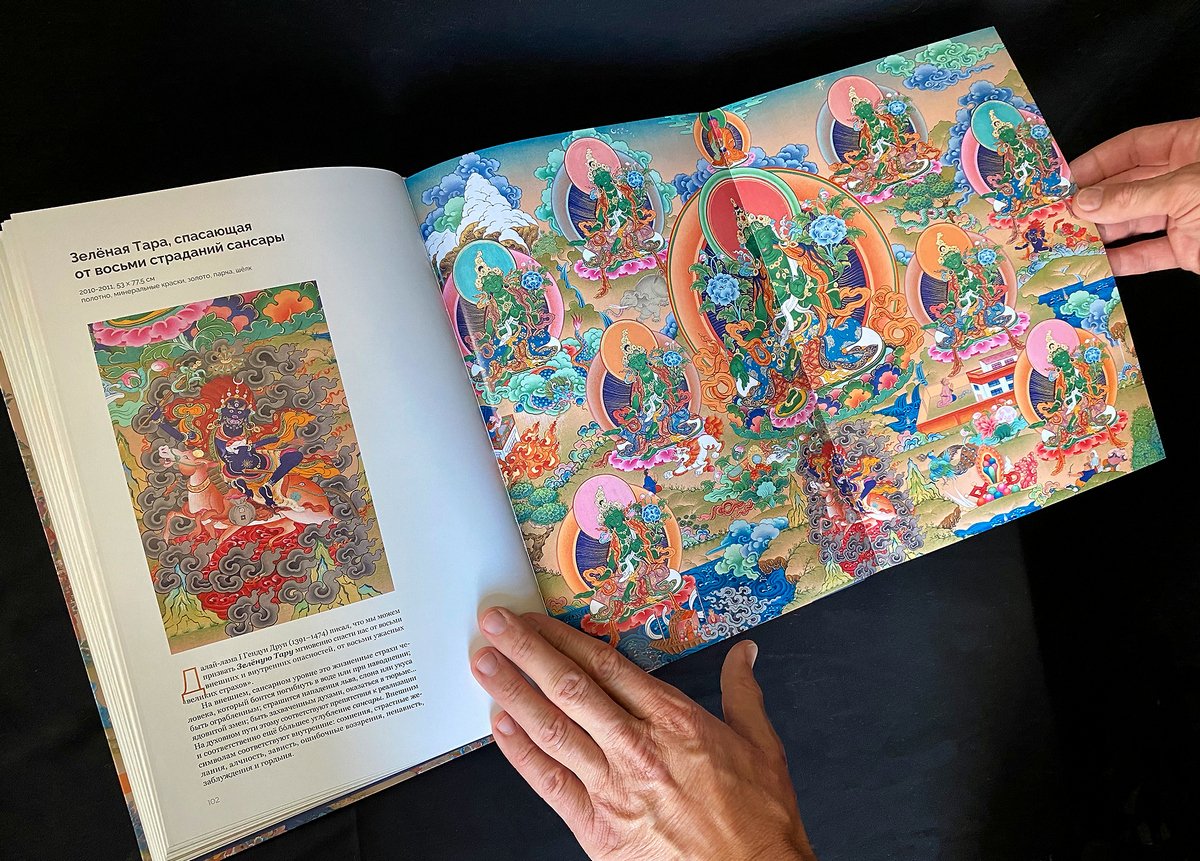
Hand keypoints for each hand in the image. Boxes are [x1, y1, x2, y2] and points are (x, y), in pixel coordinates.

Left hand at [471, 608, 815, 860]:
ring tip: (485, 664)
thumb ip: (743, 692)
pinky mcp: (599, 829)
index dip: (565, 637)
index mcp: (675, 720)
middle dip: (527, 652)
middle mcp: (638, 747)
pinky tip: (499, 727)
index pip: (607, 665)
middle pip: (571, 688)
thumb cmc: (758, 821)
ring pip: (553, 729)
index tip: (537, 619)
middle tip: (495, 624)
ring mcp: (614, 788)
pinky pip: (551, 784)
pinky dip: (522, 754)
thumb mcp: (761, 746)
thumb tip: (745, 652)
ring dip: (513, 692)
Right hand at [1070, 118, 1199, 274]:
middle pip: (1127, 185)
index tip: (1062, 179)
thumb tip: (1083, 202)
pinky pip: (1148, 253)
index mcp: (1191, 146)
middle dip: (1092, 201)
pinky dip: (1122, 260)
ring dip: (1100, 233)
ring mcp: (1187, 214)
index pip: (1132, 147)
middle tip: (1054, 216)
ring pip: (1133, 221)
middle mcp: (1184, 178)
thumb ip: (1133, 197)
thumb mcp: (1187, 190)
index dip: (1096, 161)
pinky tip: (1095, 264)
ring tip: (1065, 241)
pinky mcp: (1188, 248)